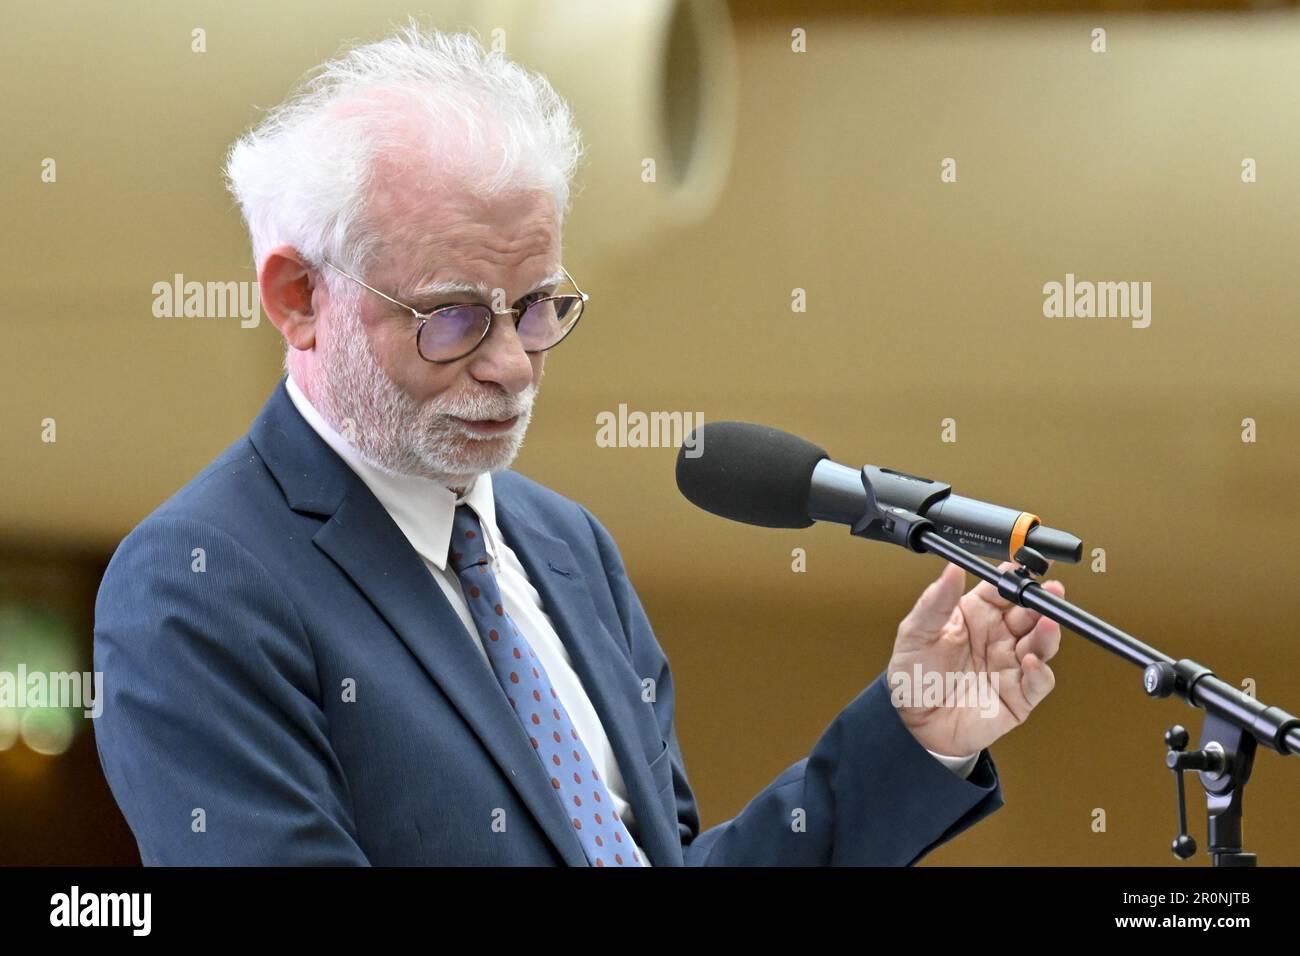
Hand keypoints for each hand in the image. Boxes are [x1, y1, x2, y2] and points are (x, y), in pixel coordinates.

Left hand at [887, 561, 1063, 756]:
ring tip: (1047, 622)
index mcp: (976, 614)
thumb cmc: (913, 675)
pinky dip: (1039, 671)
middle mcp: (998, 636)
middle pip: (1029, 613)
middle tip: (1050, 591)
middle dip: (1042, 601)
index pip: (1003, 588)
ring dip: (1048, 632)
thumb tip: (951, 567)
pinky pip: (1038, 681)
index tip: (1029, 563)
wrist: (912, 722)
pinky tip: (1030, 661)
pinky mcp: (1018, 695)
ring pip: (1041, 643)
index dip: (1018, 574)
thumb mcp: (916, 632)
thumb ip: (935, 601)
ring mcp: (1010, 665)